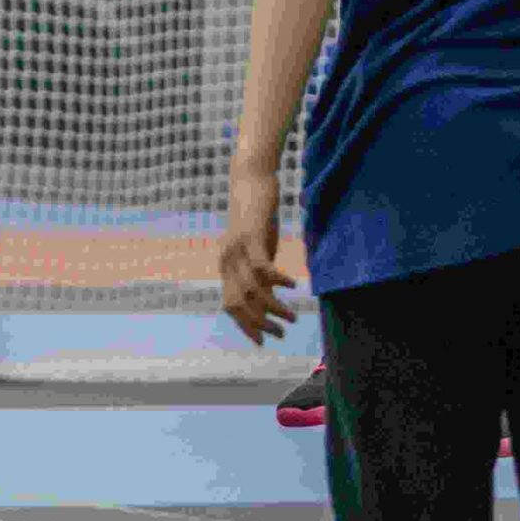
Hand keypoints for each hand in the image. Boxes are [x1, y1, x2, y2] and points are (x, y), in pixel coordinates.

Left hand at [220, 171, 302, 344]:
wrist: (251, 179)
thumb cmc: (257, 215)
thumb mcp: (259, 248)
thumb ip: (261, 271)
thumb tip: (270, 294)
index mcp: (227, 266)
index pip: (231, 306)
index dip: (246, 326)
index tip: (265, 341)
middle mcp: (227, 261)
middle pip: (238, 304)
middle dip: (260, 324)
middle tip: (282, 333)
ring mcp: (236, 249)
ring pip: (252, 290)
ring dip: (273, 308)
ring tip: (292, 316)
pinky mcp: (250, 237)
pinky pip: (262, 267)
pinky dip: (277, 280)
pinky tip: (293, 286)